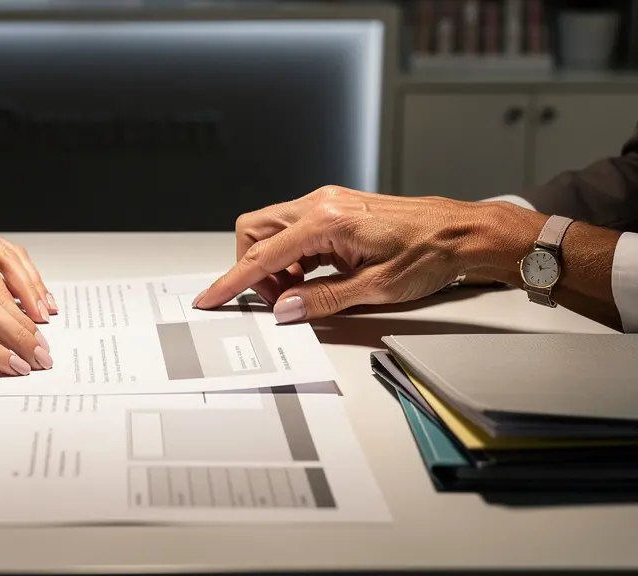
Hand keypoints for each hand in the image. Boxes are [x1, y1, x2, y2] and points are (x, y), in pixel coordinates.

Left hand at [0, 207, 56, 323]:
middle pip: (3, 259)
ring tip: (44, 316)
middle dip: (25, 295)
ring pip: (12, 256)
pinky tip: (39, 301)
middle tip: (37, 326)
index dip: (1, 297)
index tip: (14, 323)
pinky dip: (27, 280)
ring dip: (32, 287)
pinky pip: (10, 258)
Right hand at [193, 186, 493, 321]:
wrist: (462, 232)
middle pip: (255, 232)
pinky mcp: (334, 209)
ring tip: (302, 292)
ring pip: (272, 231)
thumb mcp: (375, 289)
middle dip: (254, 269)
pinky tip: (315, 277)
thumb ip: (323, 299)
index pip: (262, 255)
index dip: (233, 281)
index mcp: (326, 221)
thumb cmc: (429, 253)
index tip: (211, 298)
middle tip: (280, 300)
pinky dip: (292, 257)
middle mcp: (320, 204)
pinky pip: (294, 231)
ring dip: (274, 265)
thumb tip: (286, 309)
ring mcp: (326, 203)